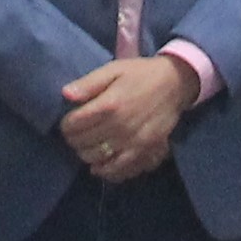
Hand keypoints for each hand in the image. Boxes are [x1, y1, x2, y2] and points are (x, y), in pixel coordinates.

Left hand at [60, 54, 193, 181]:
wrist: (175, 84)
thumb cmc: (140, 74)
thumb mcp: (113, 70)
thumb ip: (88, 83)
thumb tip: (65, 95)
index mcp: (109, 105)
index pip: (73, 125)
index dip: (66, 125)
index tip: (69, 122)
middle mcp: (119, 127)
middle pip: (82, 144)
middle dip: (74, 139)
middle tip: (78, 133)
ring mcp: (133, 143)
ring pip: (96, 160)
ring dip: (86, 154)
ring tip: (89, 145)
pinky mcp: (145, 153)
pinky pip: (118, 171)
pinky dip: (105, 171)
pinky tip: (101, 164)